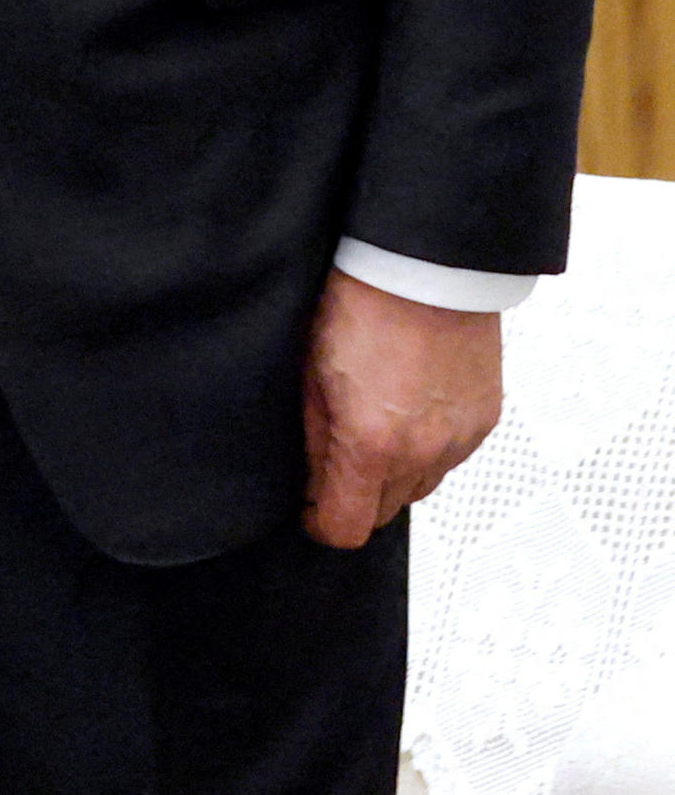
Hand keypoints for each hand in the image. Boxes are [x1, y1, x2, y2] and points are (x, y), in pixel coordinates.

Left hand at [303, 270, 500, 548]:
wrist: (426, 268)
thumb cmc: (362, 304)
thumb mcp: (311, 373)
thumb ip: (315, 437)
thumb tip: (315, 479)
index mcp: (372, 443)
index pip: (347, 526)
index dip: (320, 524)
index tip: (308, 510)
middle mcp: (424, 450)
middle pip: (385, 512)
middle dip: (355, 497)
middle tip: (334, 462)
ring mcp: (460, 438)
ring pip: (420, 487)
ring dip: (393, 474)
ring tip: (372, 428)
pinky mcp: (484, 420)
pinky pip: (450, 457)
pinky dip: (427, 449)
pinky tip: (407, 411)